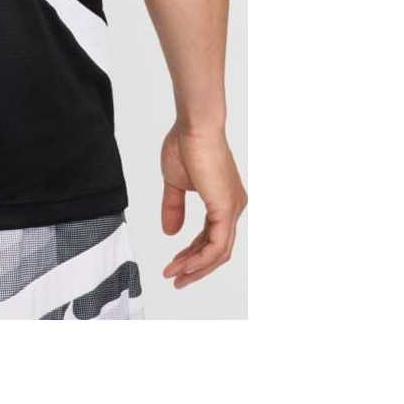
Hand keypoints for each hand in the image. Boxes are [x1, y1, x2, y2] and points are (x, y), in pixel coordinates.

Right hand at [160, 124, 245, 287]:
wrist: (194, 125)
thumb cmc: (185, 143)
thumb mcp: (174, 182)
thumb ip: (174, 207)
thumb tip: (170, 232)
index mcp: (223, 199)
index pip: (210, 236)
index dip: (191, 253)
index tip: (174, 264)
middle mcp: (233, 206)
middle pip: (217, 249)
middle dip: (194, 266)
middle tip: (175, 278)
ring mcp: (232, 208)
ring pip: (218, 252)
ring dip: (195, 267)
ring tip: (175, 274)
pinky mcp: (226, 208)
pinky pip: (217, 245)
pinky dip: (200, 259)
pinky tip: (184, 265)